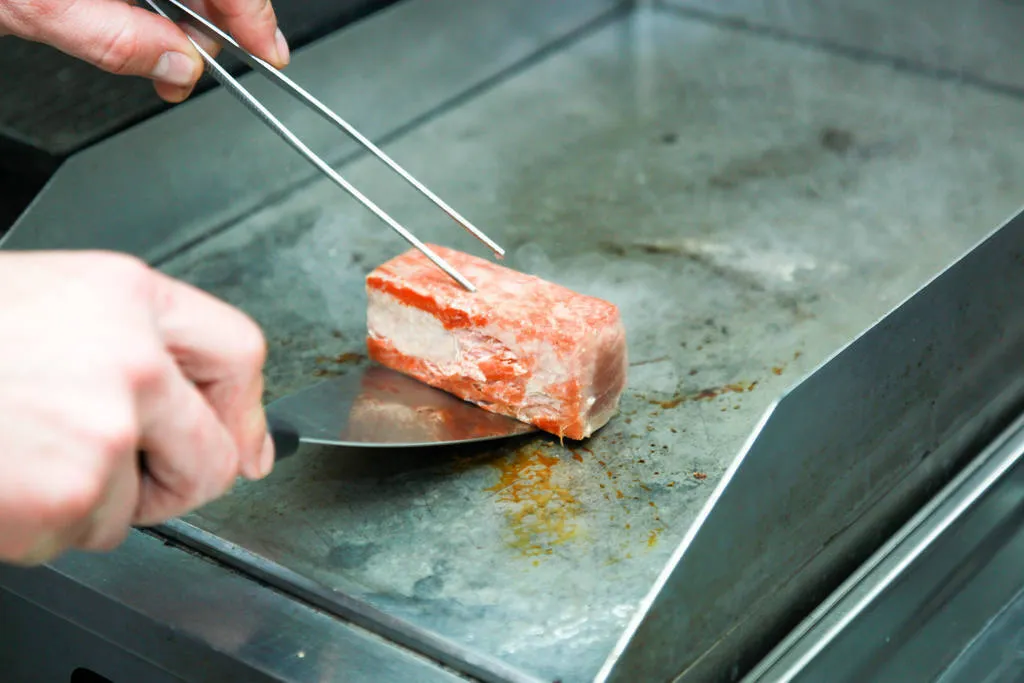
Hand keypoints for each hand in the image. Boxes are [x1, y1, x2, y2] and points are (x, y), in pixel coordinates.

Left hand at [0, 0, 288, 101]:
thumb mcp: (40, 7)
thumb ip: (117, 38)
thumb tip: (178, 64)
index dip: (252, 13)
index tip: (265, 51)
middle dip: (214, 18)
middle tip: (195, 64)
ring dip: (184, 13)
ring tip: (166, 52)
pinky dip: (157, 0)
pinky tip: (149, 22)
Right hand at [0, 251, 272, 564]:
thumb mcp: (53, 302)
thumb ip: (142, 346)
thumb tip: (227, 428)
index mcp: (128, 297)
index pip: (240, 352)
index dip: (244, 407)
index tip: (244, 440)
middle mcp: (130, 360)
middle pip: (214, 452)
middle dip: (176, 478)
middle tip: (123, 473)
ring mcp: (102, 430)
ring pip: (138, 506)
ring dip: (90, 500)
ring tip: (25, 452)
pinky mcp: (67, 494)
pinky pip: (83, 534)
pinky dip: (43, 524)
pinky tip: (5, 476)